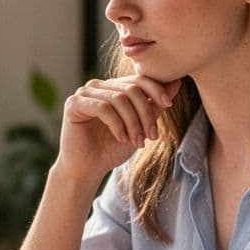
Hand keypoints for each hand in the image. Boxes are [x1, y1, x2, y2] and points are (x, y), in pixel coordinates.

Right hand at [55, 74, 180, 182]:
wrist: (87, 170)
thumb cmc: (112, 149)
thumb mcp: (140, 127)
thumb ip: (154, 105)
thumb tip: (176, 83)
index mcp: (113, 88)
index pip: (138, 79)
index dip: (156, 89)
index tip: (169, 104)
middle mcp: (98, 86)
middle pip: (131, 89)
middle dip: (146, 114)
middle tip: (152, 136)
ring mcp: (84, 93)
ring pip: (118, 99)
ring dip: (133, 123)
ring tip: (137, 142)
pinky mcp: (73, 104)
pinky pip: (102, 108)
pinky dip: (117, 124)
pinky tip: (121, 139)